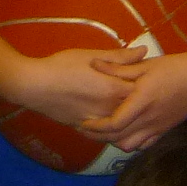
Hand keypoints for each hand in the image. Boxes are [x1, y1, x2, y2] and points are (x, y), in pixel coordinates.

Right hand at [7, 43, 142, 130]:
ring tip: (136, 110)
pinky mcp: (84, 128)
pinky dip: (115, 129)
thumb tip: (144, 51)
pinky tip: (118, 122)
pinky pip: (106, 133)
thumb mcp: (91, 56)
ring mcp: (97, 121)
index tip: (154, 79)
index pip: (144, 90)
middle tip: (149, 96)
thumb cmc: (61, 66)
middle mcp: (109, 108)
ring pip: (123, 126)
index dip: (151, 85)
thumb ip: (120, 57)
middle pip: (137, 111)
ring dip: (131, 120)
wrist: (32, 86)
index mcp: (114, 88)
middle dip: (144, 104)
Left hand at [86, 45, 186, 151]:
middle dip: (98, 136)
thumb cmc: (174, 67)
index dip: (96, 126)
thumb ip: (118, 68)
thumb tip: (93, 64)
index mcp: (142, 101)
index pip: (114, 123)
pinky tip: (125, 133)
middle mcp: (149, 118)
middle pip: (117, 138)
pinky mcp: (165, 130)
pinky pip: (144, 145)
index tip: (83, 120)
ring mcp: (158, 127)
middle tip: (86, 128)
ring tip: (105, 130)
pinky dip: (131, 143)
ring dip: (114, 141)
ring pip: (130, 146)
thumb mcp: (145, 65)